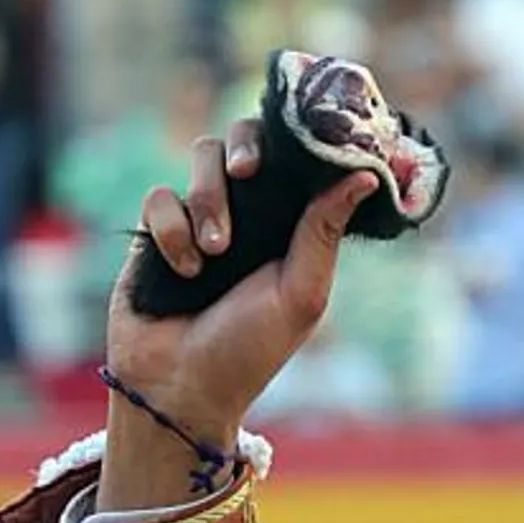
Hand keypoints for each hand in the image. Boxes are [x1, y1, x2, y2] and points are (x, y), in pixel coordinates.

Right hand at [98, 118, 376, 509]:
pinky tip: (185, 268)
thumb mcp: (302, 292)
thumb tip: (367, 174)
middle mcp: (247, 213)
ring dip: (209, 198)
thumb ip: (325, 230)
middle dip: (245, 146)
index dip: (298, 139)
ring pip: (200, 158)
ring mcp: (199, 217)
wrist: (180, 387)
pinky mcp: (156, 231)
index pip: (295, 159)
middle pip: (243, 138)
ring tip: (217, 249)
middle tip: (249, 173)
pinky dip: (172, 229)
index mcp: (290, 224)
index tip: (302, 136)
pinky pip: (159, 196)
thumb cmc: (249, 350)